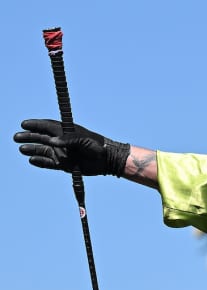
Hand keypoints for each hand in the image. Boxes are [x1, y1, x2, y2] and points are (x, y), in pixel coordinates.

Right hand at [14, 119, 129, 176]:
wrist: (107, 160)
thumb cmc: (97, 146)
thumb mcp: (83, 140)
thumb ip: (68, 140)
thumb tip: (52, 142)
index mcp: (65, 132)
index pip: (46, 126)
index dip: (35, 125)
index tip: (24, 124)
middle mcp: (61, 142)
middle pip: (41, 138)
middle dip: (28, 136)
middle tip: (16, 137)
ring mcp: (62, 153)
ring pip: (43, 150)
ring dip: (31, 149)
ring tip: (21, 148)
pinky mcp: (64, 164)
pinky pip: (49, 163)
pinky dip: (40, 161)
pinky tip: (31, 159)